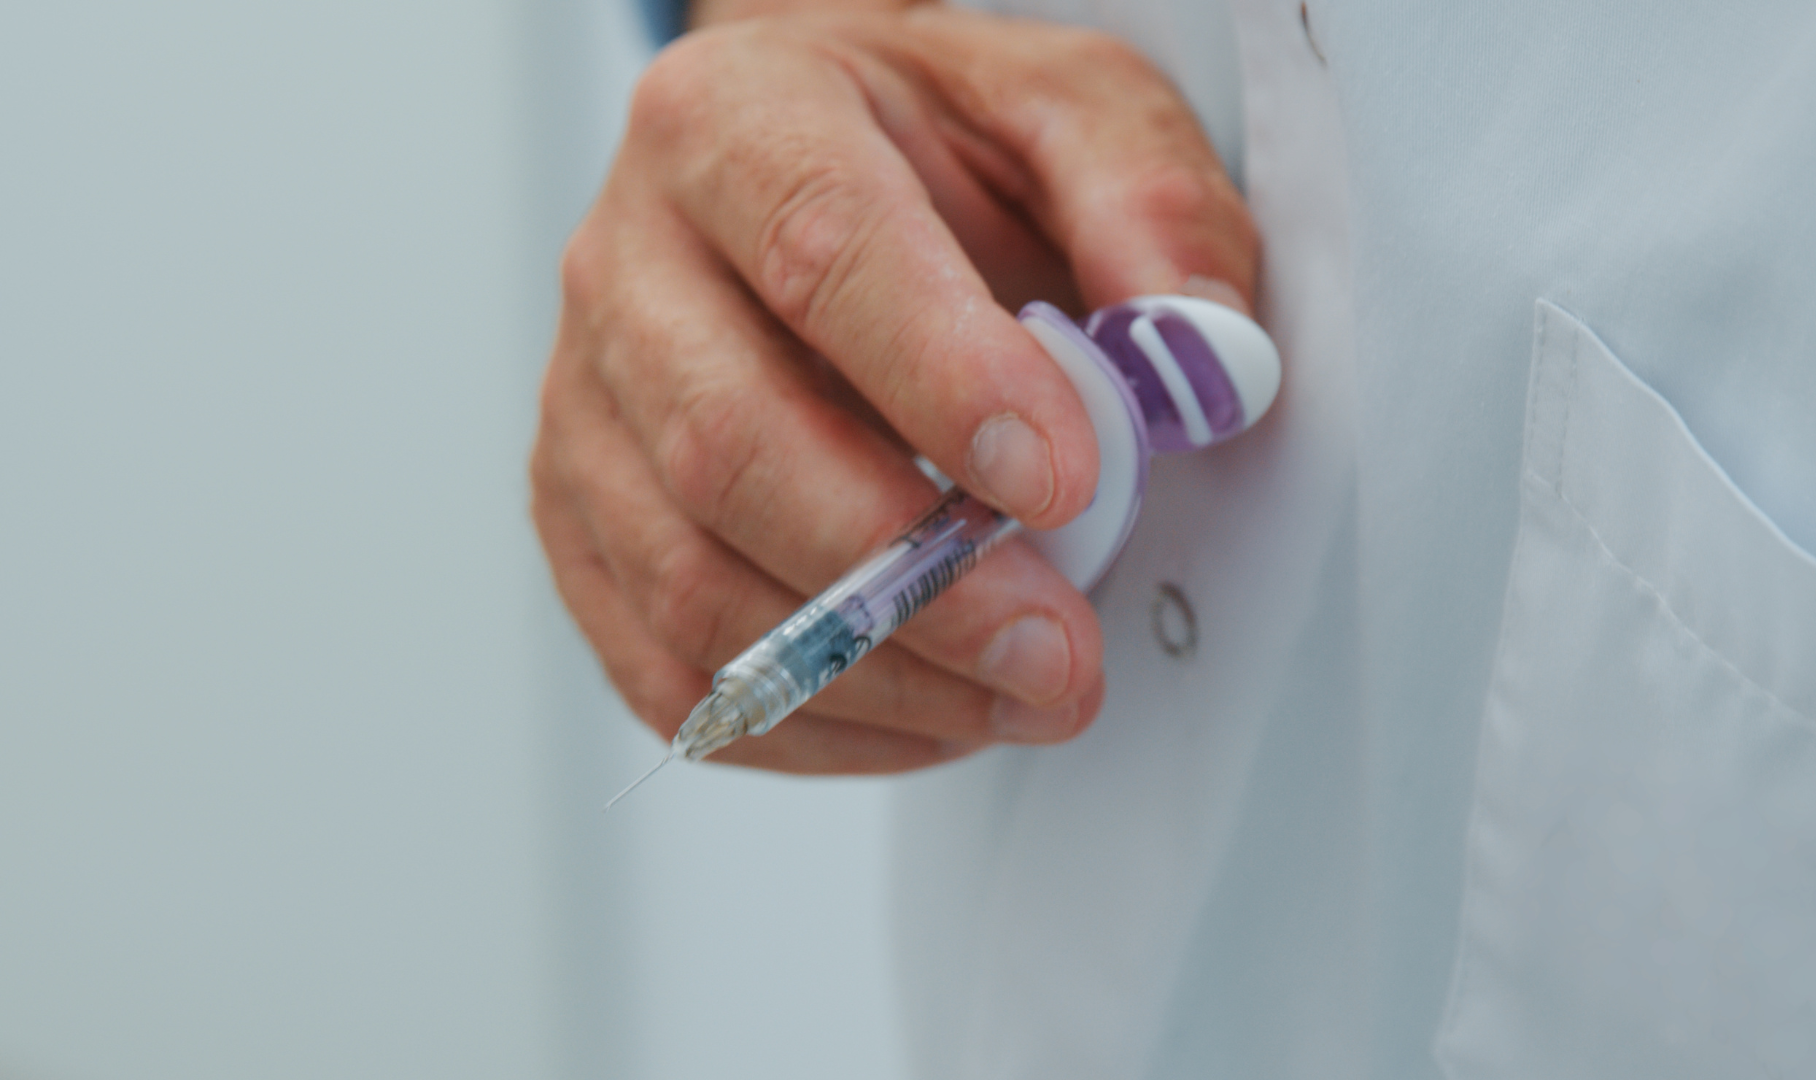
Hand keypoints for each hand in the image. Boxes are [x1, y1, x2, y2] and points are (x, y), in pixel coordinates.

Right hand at [531, 4, 1256, 772]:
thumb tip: (1203, 363)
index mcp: (737, 121)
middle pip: (730, 446)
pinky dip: (802, 725)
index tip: (1063, 481)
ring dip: (870, 676)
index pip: (818, 251)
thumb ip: (1147, 206)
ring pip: (687, 581)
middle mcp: (627, 262)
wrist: (813, 175)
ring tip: (1023, 695)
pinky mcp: (582, 521)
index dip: (940, 381)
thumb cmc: (933, 149)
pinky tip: (929, 715)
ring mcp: (586, 403)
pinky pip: (661, 666)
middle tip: (1058, 648)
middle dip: (906, 577)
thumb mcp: (1068, 113)